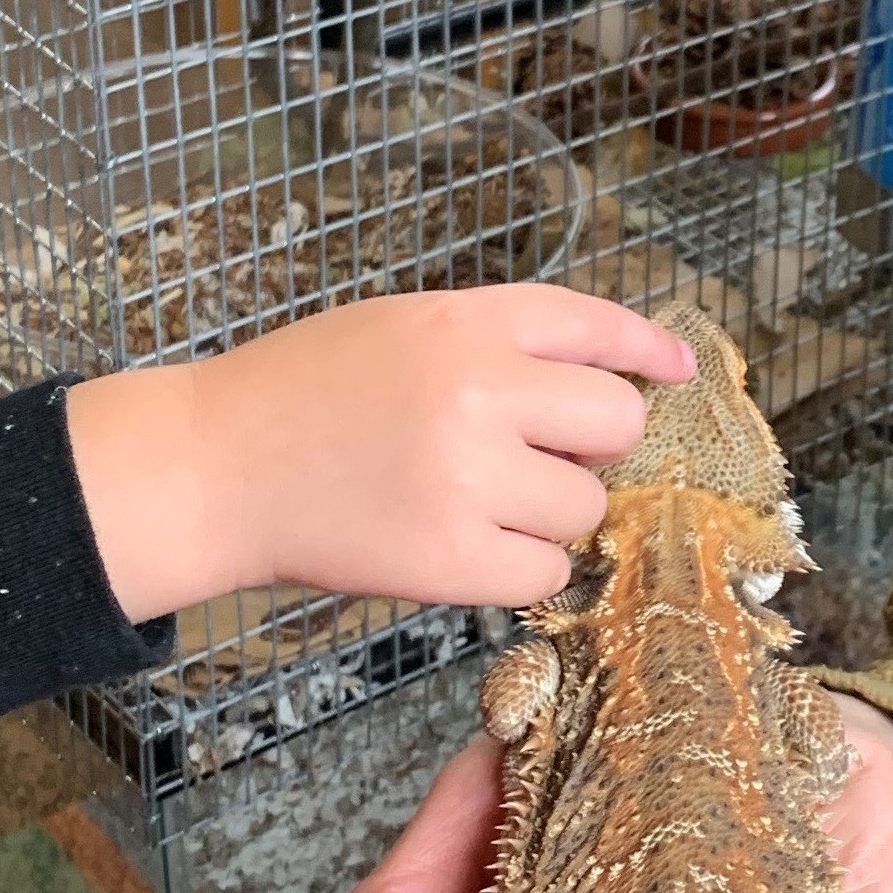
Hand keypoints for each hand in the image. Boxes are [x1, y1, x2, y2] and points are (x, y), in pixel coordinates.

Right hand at [66, 286, 694, 622]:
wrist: (215, 466)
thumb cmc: (304, 393)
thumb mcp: (403, 326)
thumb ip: (497, 342)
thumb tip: (610, 378)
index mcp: (468, 321)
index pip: (595, 325)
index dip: (647, 349)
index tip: (678, 370)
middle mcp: (481, 390)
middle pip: (616, 423)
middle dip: (591, 446)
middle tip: (535, 458)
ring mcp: (468, 477)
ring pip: (585, 506)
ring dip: (551, 513)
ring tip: (478, 503)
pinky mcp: (450, 559)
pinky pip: (545, 571)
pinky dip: (521, 567)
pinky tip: (470, 548)